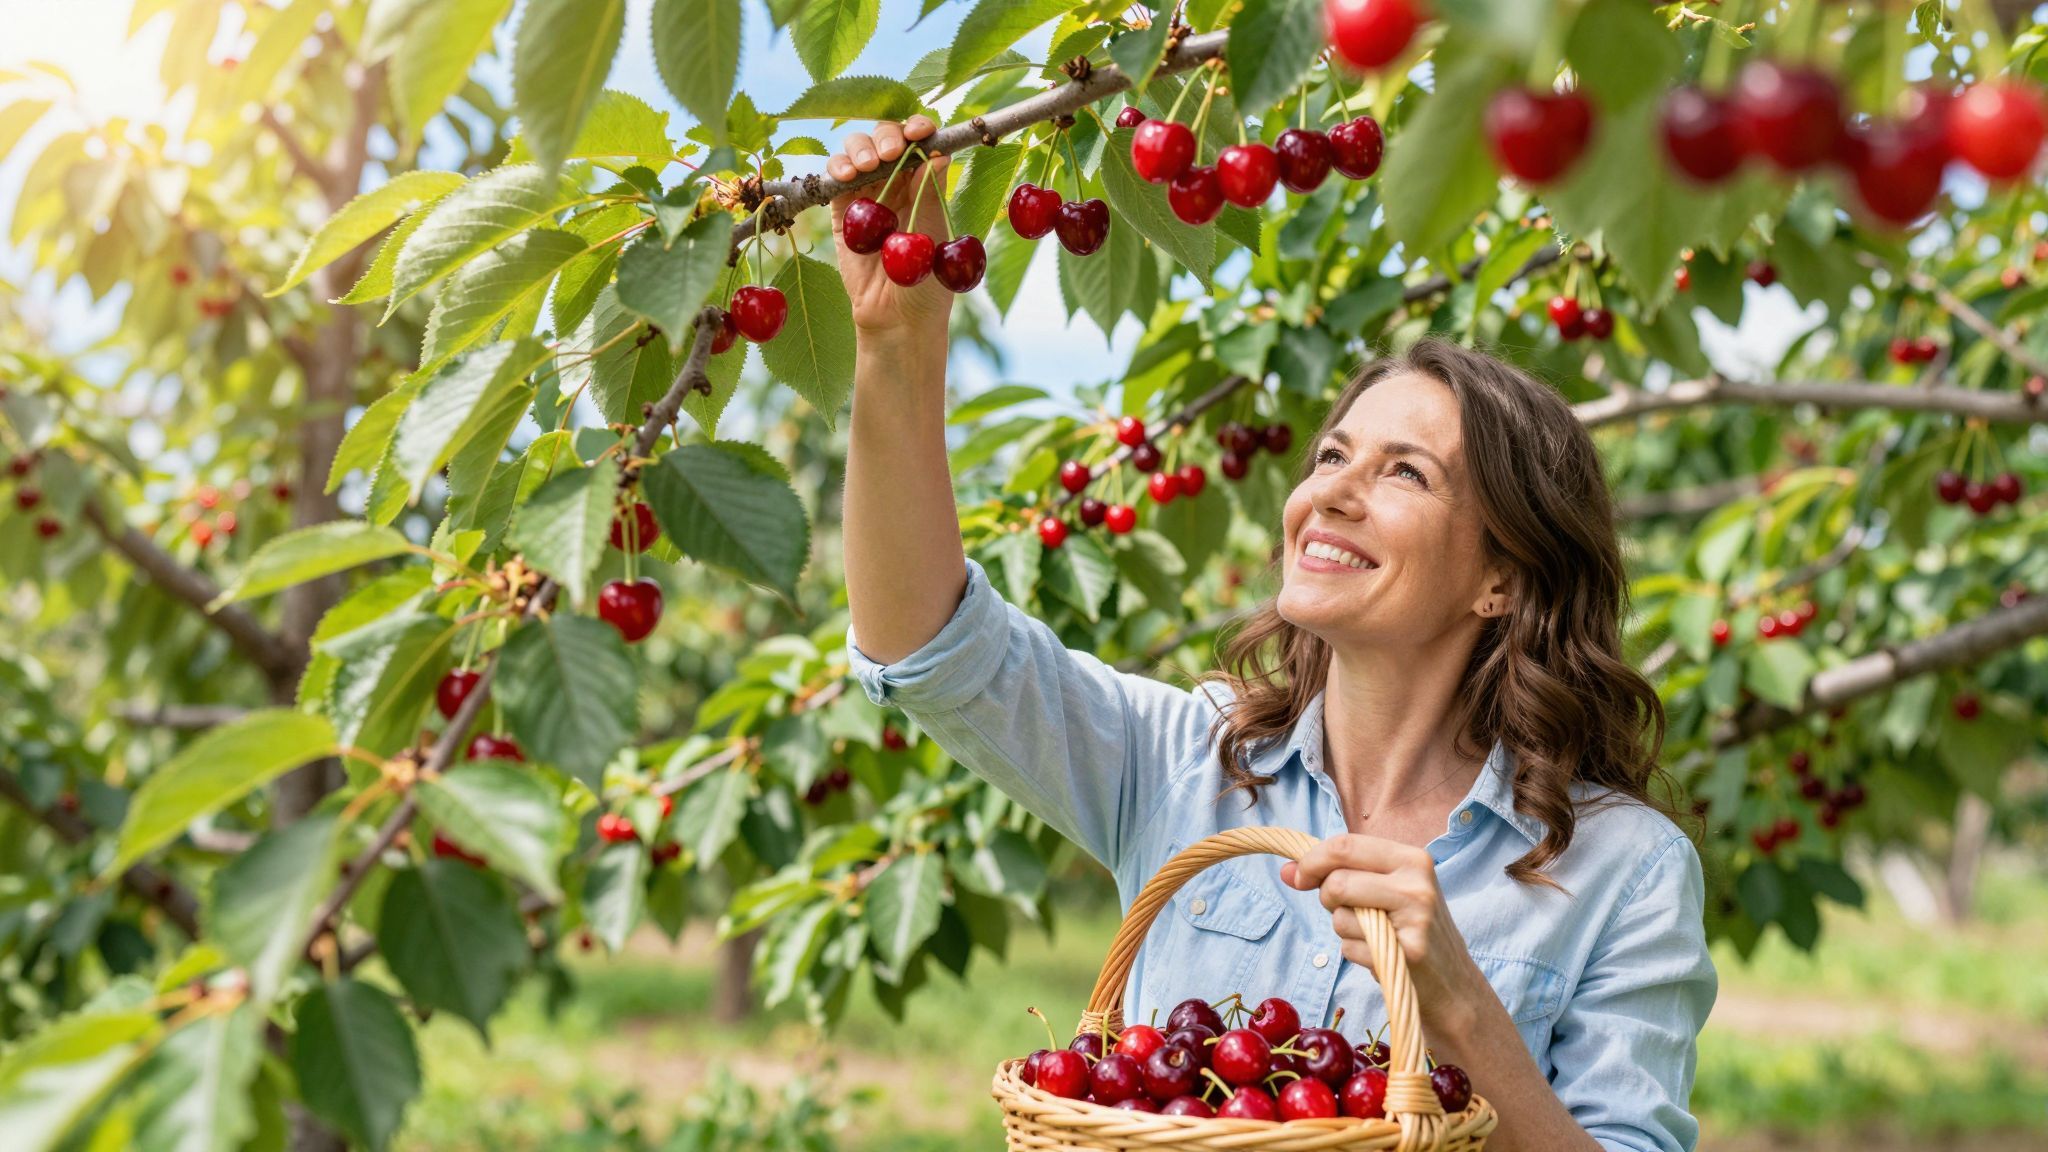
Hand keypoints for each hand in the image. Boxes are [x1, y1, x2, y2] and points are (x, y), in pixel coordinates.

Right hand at [827, 116, 952, 338]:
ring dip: (862, 146)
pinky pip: (835, 175)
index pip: (921, 142)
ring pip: (858, 148)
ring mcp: (867, 192)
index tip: (921, 132)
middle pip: (886, 136)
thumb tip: (938, 153)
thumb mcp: (933, 237)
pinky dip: (838, 166)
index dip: (919, 128)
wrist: (897, 317)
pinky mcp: (841, 208)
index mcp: (924, 183)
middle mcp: (896, 181)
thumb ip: (929, 195)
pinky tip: (846, 175)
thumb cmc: (926, 283)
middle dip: (888, 136)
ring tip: (867, 166)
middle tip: (891, 152)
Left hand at [1281, 835, 1489, 1038]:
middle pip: (1337, 881)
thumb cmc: (1409, 930)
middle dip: (1326, 899)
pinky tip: (1382, 956)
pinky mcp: (1409, 952)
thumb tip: (1288, 871)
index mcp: (1412, 858)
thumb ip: (1341, 873)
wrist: (1453, 984)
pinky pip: (1350, 948)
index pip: (1346, 845)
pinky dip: (1355, 954)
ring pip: (1340, 916)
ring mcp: (1416, 917)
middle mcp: (1417, 882)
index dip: (1311, 860)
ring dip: (1344, 930)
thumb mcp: (1386, 890)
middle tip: (1343, 910)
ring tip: (1375, 936)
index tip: (1298, 876)